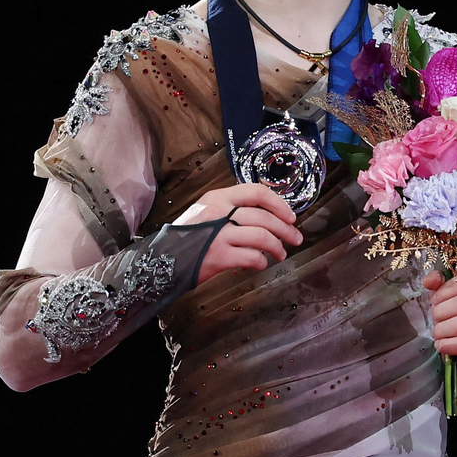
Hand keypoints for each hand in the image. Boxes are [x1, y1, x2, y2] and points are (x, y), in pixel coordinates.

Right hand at [177, 183, 304, 283]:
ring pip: (262, 236)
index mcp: (218, 198)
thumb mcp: (207, 213)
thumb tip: (269, 218)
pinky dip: (262, 261)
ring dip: (277, 247)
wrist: (161, 260)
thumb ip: (233, 210)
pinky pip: (252, 257)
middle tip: (295, 238)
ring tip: (281, 254)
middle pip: (265, 217)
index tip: (290, 216)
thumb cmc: (188, 238)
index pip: (257, 192)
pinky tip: (261, 264)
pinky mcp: (218, 256)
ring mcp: (218, 234)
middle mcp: (219, 212)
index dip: (279, 204)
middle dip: (286, 230)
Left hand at [425, 271, 456, 375]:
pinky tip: (442, 345)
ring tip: (438, 333)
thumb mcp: (450, 298)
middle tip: (436, 319)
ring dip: (441, 330)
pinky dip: (446, 345)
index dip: (445, 290)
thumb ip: (440, 284)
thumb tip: (430, 281)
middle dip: (441, 312)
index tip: (437, 300)